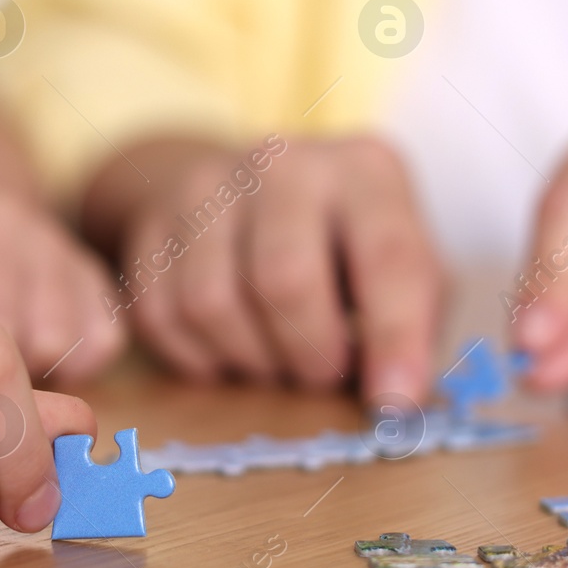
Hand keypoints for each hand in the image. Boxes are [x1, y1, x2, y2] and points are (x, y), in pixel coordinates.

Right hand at [85, 135, 442, 399]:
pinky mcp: (153, 224)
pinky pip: (159, 316)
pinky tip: (229, 351)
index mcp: (365, 171)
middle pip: (283, 280)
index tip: (392, 404)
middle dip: (307, 353)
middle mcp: (284, 164)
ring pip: (211, 303)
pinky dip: (197, 358)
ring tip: (276, 361)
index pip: (388, 257)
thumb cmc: (349, 249)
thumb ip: (415, 326)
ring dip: (249, 360)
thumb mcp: (406, 268)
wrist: (252, 192)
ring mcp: (208, 187)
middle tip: (321, 377)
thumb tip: (397, 398)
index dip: (394, 339)